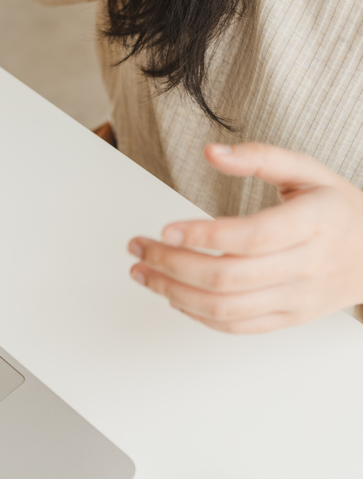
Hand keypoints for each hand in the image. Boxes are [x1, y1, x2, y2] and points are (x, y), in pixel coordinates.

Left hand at [127, 143, 362, 333]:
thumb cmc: (338, 210)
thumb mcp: (309, 170)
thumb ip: (260, 156)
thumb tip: (211, 151)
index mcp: (315, 222)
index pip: (251, 237)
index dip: (203, 235)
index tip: (165, 227)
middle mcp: (306, 266)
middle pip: (228, 277)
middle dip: (172, 265)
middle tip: (139, 249)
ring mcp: (297, 298)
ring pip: (225, 308)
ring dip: (174, 293)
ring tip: (144, 274)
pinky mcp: (288, 319)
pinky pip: (236, 326)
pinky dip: (198, 314)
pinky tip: (174, 296)